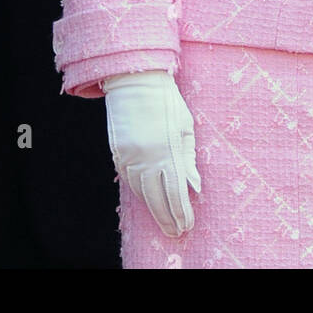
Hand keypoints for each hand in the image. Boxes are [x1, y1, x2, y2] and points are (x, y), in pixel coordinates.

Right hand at [103, 69, 200, 236]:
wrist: (135, 80)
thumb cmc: (166, 100)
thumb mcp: (185, 125)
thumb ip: (189, 157)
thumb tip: (194, 186)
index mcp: (166, 148)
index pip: (175, 190)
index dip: (181, 211)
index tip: (187, 225)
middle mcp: (145, 156)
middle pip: (156, 198)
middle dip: (167, 218)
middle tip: (176, 232)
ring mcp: (128, 156)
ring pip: (141, 192)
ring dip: (153, 209)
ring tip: (165, 221)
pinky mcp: (117, 153)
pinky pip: (129, 180)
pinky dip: (140, 192)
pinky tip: (149, 200)